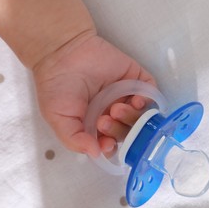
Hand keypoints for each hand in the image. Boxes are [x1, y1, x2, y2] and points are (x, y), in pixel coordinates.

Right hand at [33, 33, 155, 157]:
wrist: (62, 53)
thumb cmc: (57, 87)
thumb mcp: (59, 120)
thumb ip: (75, 139)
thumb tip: (96, 153)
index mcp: (97, 125)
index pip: (113, 143)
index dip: (113, 147)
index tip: (106, 143)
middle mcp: (114, 112)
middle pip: (129, 131)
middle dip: (120, 131)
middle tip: (104, 120)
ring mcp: (126, 96)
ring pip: (142, 115)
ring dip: (133, 117)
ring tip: (116, 108)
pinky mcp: (135, 79)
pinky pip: (151, 93)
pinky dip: (148, 100)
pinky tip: (136, 101)